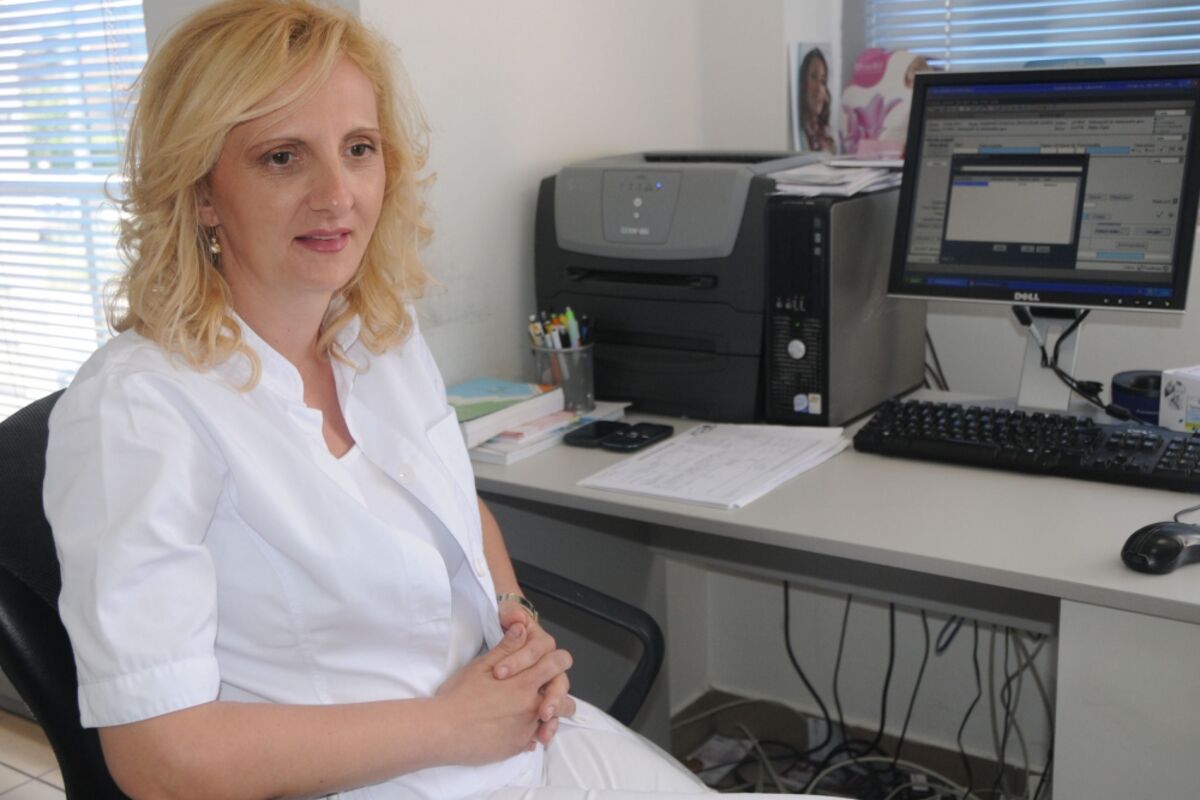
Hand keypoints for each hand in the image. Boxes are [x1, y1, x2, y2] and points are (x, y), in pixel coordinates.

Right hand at [435, 623, 572, 764]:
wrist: (444, 730)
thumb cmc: (459, 696)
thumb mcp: (481, 665)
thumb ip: (506, 648)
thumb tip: (521, 628)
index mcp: (525, 682)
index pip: (557, 664)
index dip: (555, 660)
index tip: (548, 663)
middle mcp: (532, 706)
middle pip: (564, 699)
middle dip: (559, 693)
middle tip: (547, 692)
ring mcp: (527, 729)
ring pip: (553, 722)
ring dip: (549, 717)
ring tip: (538, 714)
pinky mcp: (517, 746)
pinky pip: (535, 739)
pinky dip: (531, 734)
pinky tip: (517, 728)